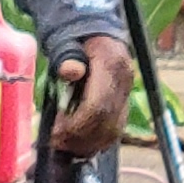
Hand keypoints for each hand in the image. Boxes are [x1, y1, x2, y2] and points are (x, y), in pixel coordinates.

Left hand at [49, 35, 136, 160]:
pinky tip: (79, 144)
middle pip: (106, 123)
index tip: (55, 134)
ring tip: (65, 146)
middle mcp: (125, 80)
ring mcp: (128, 93)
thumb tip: (69, 71)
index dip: (76, 126)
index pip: (97, 107)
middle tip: (57, 144)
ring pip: (113, 131)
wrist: (99, 36)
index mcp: (111, 64)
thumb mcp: (68, 43)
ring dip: (88, 144)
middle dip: (80, 139)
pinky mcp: (126, 103)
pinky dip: (97, 142)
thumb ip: (66, 56)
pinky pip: (115, 130)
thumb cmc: (77, 42)